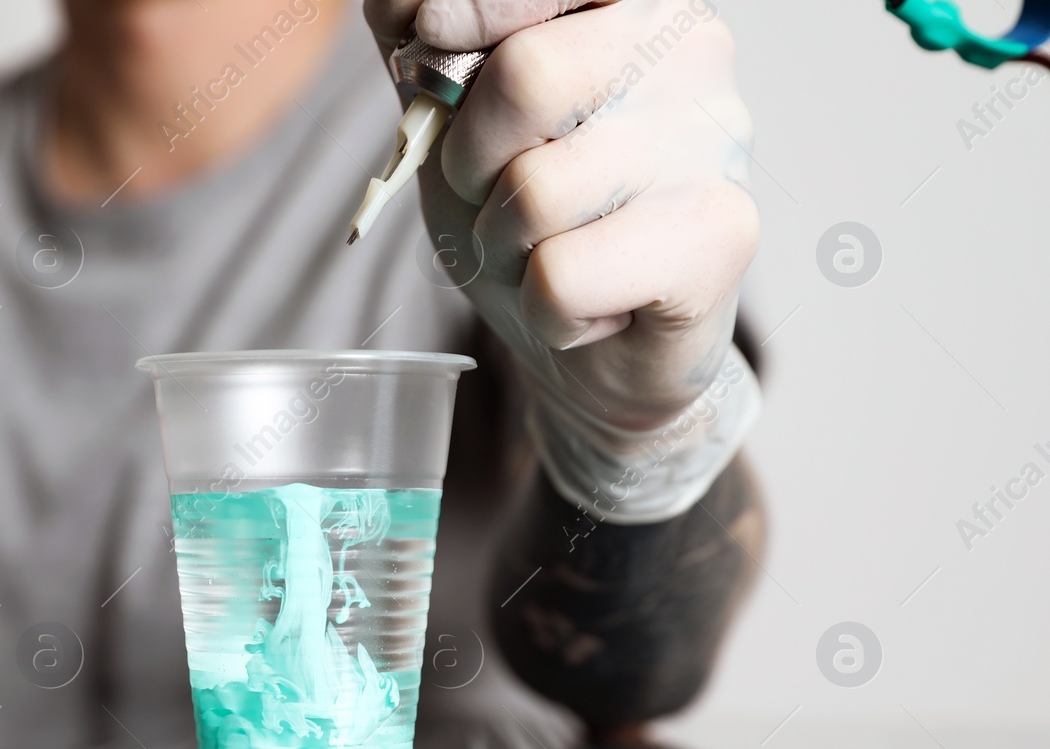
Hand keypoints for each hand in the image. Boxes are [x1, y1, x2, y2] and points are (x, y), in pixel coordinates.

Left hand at [364, 0, 758, 430]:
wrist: (602, 340)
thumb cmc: (527, 208)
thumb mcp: (451, 110)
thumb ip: (420, 41)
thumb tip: (404, 6)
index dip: (469, 5)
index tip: (428, 35)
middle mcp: (690, 48)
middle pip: (525, 78)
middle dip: (469, 159)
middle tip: (492, 192)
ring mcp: (714, 139)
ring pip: (536, 193)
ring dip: (502, 244)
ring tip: (544, 250)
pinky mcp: (720, 233)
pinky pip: (562, 276)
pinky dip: (542, 305)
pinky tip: (586, 300)